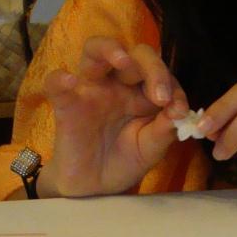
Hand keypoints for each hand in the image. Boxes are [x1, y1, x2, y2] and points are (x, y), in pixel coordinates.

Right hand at [40, 37, 188, 196]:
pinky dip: (59, 79)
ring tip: (123, 60)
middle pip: (134, 54)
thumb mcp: (151, 149)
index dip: (172, 86)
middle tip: (161, 96)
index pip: (159, 73)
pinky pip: (56, 84)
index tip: (180, 111)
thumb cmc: (125, 160)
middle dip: (152, 68)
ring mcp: (91, 90)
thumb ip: (165, 130)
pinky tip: (69, 81)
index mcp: (142, 92)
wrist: (96, 187)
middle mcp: (118, 84)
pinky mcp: (66, 105)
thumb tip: (180, 111)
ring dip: (109, 49)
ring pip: (94, 51)